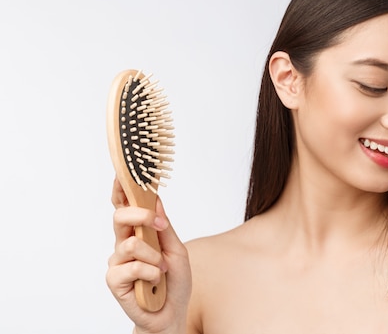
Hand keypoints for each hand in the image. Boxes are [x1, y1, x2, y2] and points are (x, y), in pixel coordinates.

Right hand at [106, 178, 191, 333]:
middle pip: (120, 216)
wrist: (172, 312)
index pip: (126, 206)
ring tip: (162, 269)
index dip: (122, 189)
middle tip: (158, 224)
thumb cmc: (174, 281)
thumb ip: (164, 227)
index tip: (124, 170)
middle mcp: (124, 244)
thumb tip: (157, 201)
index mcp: (139, 233)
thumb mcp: (176, 249)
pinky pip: (131, 267)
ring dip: (154, 257)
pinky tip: (155, 281)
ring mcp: (118, 262)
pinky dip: (150, 273)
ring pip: (131, 244)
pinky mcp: (114, 280)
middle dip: (140, 215)